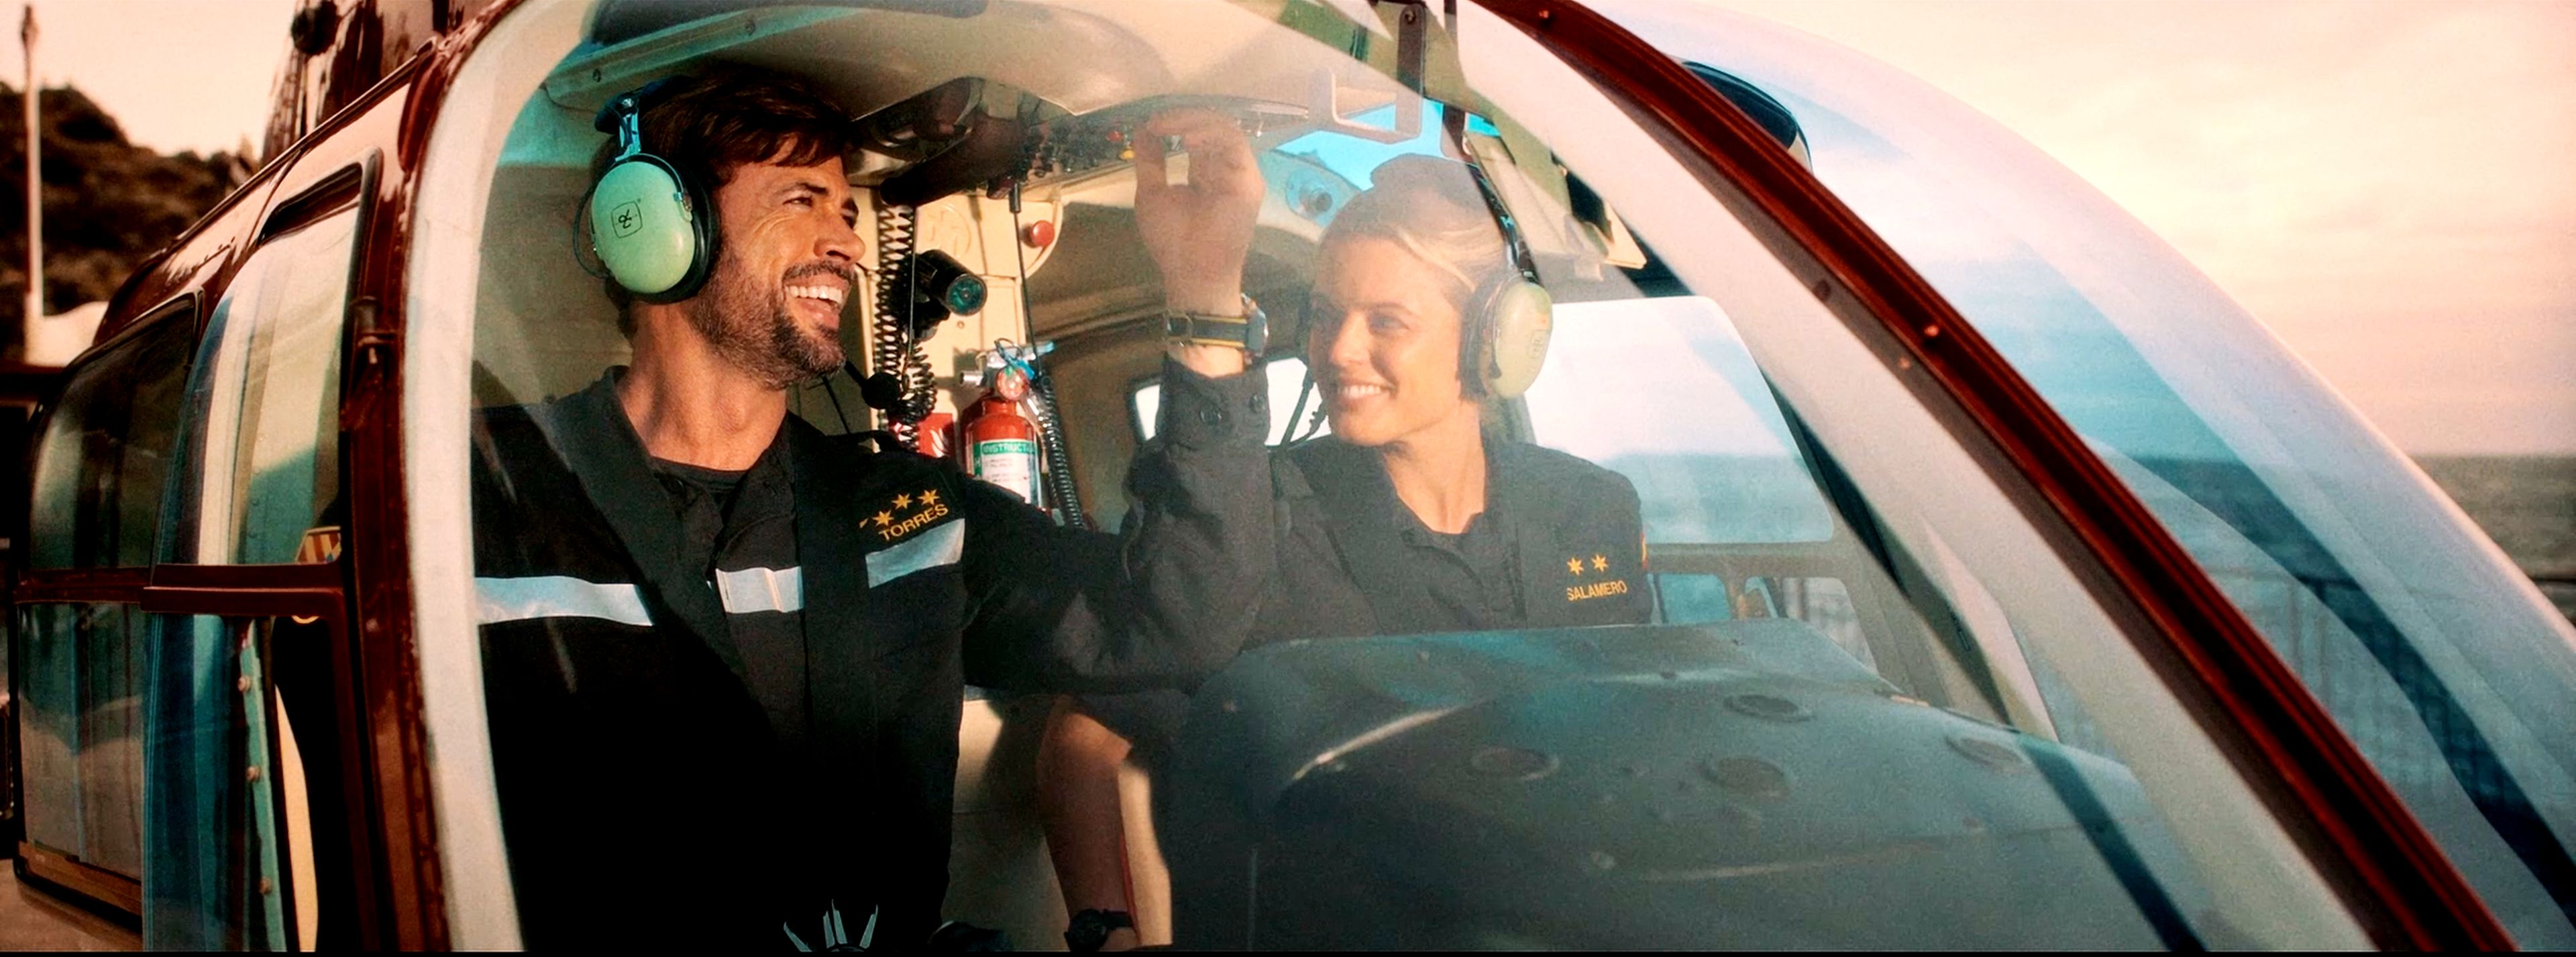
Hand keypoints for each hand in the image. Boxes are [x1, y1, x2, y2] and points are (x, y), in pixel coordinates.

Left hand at [1134, 109, 1263, 316]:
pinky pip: (1235, 145)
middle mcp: (1225, 169)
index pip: (1196, 134)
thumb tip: (1143, 128)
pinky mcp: (1249, 182)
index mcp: (1205, 172)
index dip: (1175, 123)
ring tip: (1167, 127)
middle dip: (1183, 117)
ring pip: (1225, 130)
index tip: (1150, 123)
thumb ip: (1151, 160)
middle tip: (1157, 120)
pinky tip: (1186, 141)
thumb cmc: (1172, 240)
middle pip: (1212, 127)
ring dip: (1194, 123)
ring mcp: (1240, 174)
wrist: (1191, 272)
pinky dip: (1210, 136)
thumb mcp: (1152, 192)